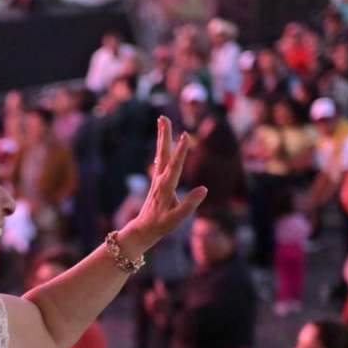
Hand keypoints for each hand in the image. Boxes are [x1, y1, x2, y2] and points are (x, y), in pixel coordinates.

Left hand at [122, 117, 207, 254]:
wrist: (143, 230)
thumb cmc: (161, 225)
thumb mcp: (176, 218)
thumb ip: (190, 204)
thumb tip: (204, 189)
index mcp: (166, 187)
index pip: (175, 166)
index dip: (181, 151)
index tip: (185, 135)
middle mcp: (160, 180)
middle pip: (163, 153)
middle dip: (164, 135)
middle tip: (163, 117)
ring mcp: (158, 179)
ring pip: (160, 154)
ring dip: (162, 137)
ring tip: (162, 120)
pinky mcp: (158, 181)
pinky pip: (160, 160)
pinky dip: (162, 148)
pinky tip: (162, 143)